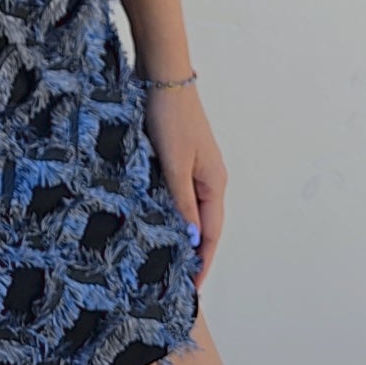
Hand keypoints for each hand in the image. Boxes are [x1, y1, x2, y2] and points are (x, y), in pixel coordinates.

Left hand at [141, 81, 226, 290]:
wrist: (161, 74)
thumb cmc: (169, 116)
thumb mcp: (174, 163)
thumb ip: (182, 202)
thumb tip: (193, 239)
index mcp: (214, 182)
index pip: (212, 233)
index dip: (202, 262)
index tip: (191, 290)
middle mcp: (207, 177)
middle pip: (203, 224)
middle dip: (192, 253)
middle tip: (173, 281)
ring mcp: (192, 166)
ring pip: (188, 209)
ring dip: (178, 232)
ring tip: (162, 259)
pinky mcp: (175, 155)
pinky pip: (175, 192)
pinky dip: (167, 210)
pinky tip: (151, 219)